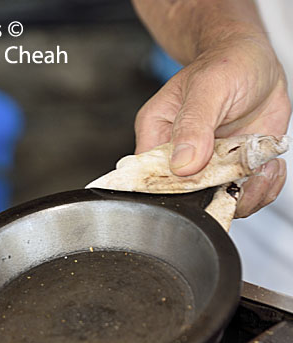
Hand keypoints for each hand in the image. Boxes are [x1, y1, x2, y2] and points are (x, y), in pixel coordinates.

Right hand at [135, 34, 290, 216]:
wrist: (257, 60)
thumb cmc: (226, 63)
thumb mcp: (208, 87)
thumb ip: (193, 125)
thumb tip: (182, 164)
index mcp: (157, 134)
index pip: (151, 176)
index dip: (175, 188)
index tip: (204, 179)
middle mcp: (180, 155)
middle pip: (187, 197)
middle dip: (218, 194)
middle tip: (243, 174)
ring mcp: (210, 164)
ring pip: (219, 201)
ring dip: (247, 194)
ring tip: (263, 169)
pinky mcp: (236, 168)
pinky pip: (245, 194)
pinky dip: (265, 188)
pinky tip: (272, 167)